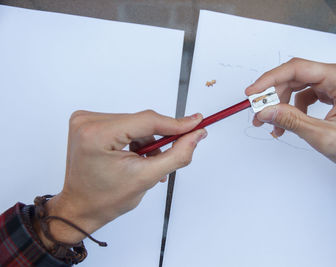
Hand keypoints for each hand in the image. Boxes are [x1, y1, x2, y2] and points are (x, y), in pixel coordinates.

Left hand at [40, 110, 206, 244]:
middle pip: (141, 121)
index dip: (175, 123)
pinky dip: (135, 139)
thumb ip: (177, 154)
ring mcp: (86, 121)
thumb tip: (196, 135)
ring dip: (147, 141)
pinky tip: (136, 156)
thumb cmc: (105, 199)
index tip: (196, 122)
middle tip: (168, 156)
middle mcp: (88, 122)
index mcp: (97, 135)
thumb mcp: (147, 178)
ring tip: (146, 163)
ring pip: (135, 123)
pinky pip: (124, 124)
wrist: (81, 207)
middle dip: (158, 139)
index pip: (146, 121)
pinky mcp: (89, 123)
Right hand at [245, 58, 335, 193]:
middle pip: (295, 76)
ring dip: (282, 104)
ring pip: (298, 86)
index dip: (270, 79)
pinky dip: (293, 109)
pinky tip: (288, 123)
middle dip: (274, 95)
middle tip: (258, 112)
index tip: (252, 92)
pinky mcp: (334, 94)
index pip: (297, 68)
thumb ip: (292, 121)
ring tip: (272, 124)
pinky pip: (306, 95)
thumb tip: (265, 111)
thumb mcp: (324, 136)